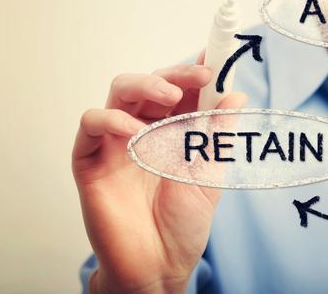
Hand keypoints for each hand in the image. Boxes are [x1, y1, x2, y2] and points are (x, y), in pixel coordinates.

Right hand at [72, 52, 246, 293]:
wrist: (159, 266)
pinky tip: (132, 131)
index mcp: (174, 130)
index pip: (181, 89)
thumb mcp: (211, 174)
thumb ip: (221, 135)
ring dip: (145, 86)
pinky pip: (90, 126)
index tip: (215, 61)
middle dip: (174, 74)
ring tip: (168, 97)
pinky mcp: (90, 161)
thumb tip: (237, 94)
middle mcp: (144, 129)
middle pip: (150, 83)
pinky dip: (109, 118)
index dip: (195, 71)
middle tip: (199, 77)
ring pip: (120, 92)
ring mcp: (116, 143)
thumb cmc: (184, 223)